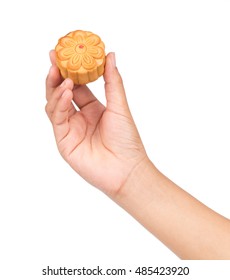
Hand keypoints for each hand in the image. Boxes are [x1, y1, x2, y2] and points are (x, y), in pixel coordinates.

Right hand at [45, 51, 146, 196]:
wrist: (127, 169)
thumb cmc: (127, 140)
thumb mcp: (119, 106)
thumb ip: (112, 81)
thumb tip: (110, 55)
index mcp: (93, 109)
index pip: (77, 86)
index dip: (71, 71)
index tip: (66, 52)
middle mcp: (80, 118)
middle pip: (62, 93)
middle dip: (56, 76)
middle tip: (53, 58)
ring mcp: (71, 129)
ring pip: (55, 104)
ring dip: (56, 88)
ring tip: (62, 76)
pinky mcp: (64, 141)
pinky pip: (58, 118)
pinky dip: (59, 104)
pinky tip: (66, 92)